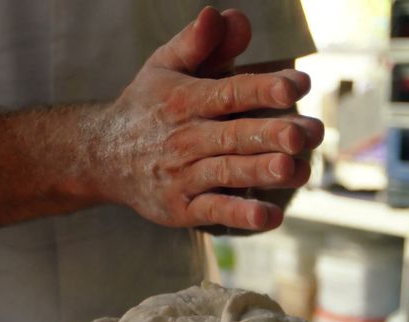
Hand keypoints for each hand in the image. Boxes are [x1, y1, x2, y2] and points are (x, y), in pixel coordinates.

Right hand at [90, 7, 323, 230]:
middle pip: (233, 135)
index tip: (298, 84)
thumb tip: (227, 15)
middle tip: (306, 133)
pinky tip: (269, 216)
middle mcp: (186, 138)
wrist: (101, 157)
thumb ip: (199, 42)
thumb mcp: (165, 66)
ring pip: (226, 172)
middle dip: (271, 134)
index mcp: (186, 100)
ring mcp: (183, 176)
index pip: (229, 92)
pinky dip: (240, 215)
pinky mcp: (182, 208)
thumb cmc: (147, 106)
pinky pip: (213, 210)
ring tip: (294, 170)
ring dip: (261, 172)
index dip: (263, 88)